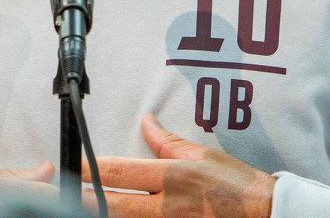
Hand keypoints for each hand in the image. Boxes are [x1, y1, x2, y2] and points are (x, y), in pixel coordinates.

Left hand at [81, 114, 273, 217]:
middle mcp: (167, 206)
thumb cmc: (237, 184)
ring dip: (101, 212)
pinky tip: (112, 215)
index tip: (68, 164)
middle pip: (111, 204)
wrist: (267, 214)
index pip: (117, 171)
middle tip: (62, 191)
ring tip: (79, 204)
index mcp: (171, 177)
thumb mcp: (202, 153)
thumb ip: (167, 142)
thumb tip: (146, 122)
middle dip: (83, 198)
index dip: (87, 167)